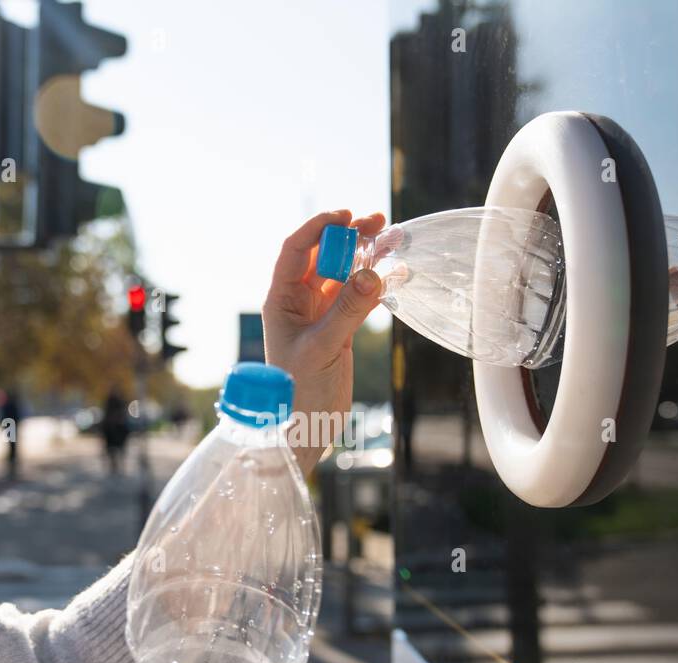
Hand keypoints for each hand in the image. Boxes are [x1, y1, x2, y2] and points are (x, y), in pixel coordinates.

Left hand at [262, 210, 385, 475]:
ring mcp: (320, 314)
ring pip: (343, 273)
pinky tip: (396, 271)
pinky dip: (376, 282)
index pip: (295, 251)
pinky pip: (358, 296)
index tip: (345, 217)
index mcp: (281, 301)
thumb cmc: (300, 392)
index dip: (318, 229)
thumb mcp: (323, 348)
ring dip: (365, 255)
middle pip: (323, 256)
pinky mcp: (339, 328)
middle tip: (378, 223)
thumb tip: (372, 274)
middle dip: (348, 237)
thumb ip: (347, 311)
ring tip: (392, 237)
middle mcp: (298, 302)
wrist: (307, 429)